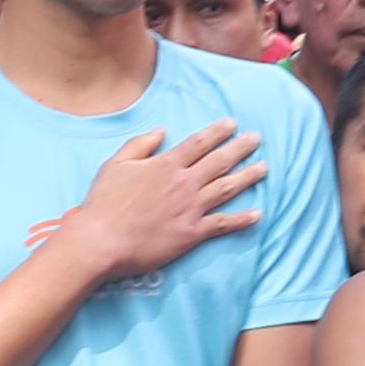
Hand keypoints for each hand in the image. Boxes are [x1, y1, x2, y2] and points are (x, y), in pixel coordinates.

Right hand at [56, 121, 264, 291]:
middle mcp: (183, 183)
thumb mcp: (115, 165)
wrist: (101, 241)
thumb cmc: (103, 204)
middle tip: (257, 138)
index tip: (232, 124)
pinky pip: (223, 224)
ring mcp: (190, 208)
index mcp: (165, 164)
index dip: (217, 132)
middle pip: (219, 161)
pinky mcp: (191, 233)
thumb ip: (139, 145)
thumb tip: (161, 131)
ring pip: (226, 188)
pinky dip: (242, 219)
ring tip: (264, 168)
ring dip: (247, 176)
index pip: (198, 143)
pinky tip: (257, 214)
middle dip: (240, 148)